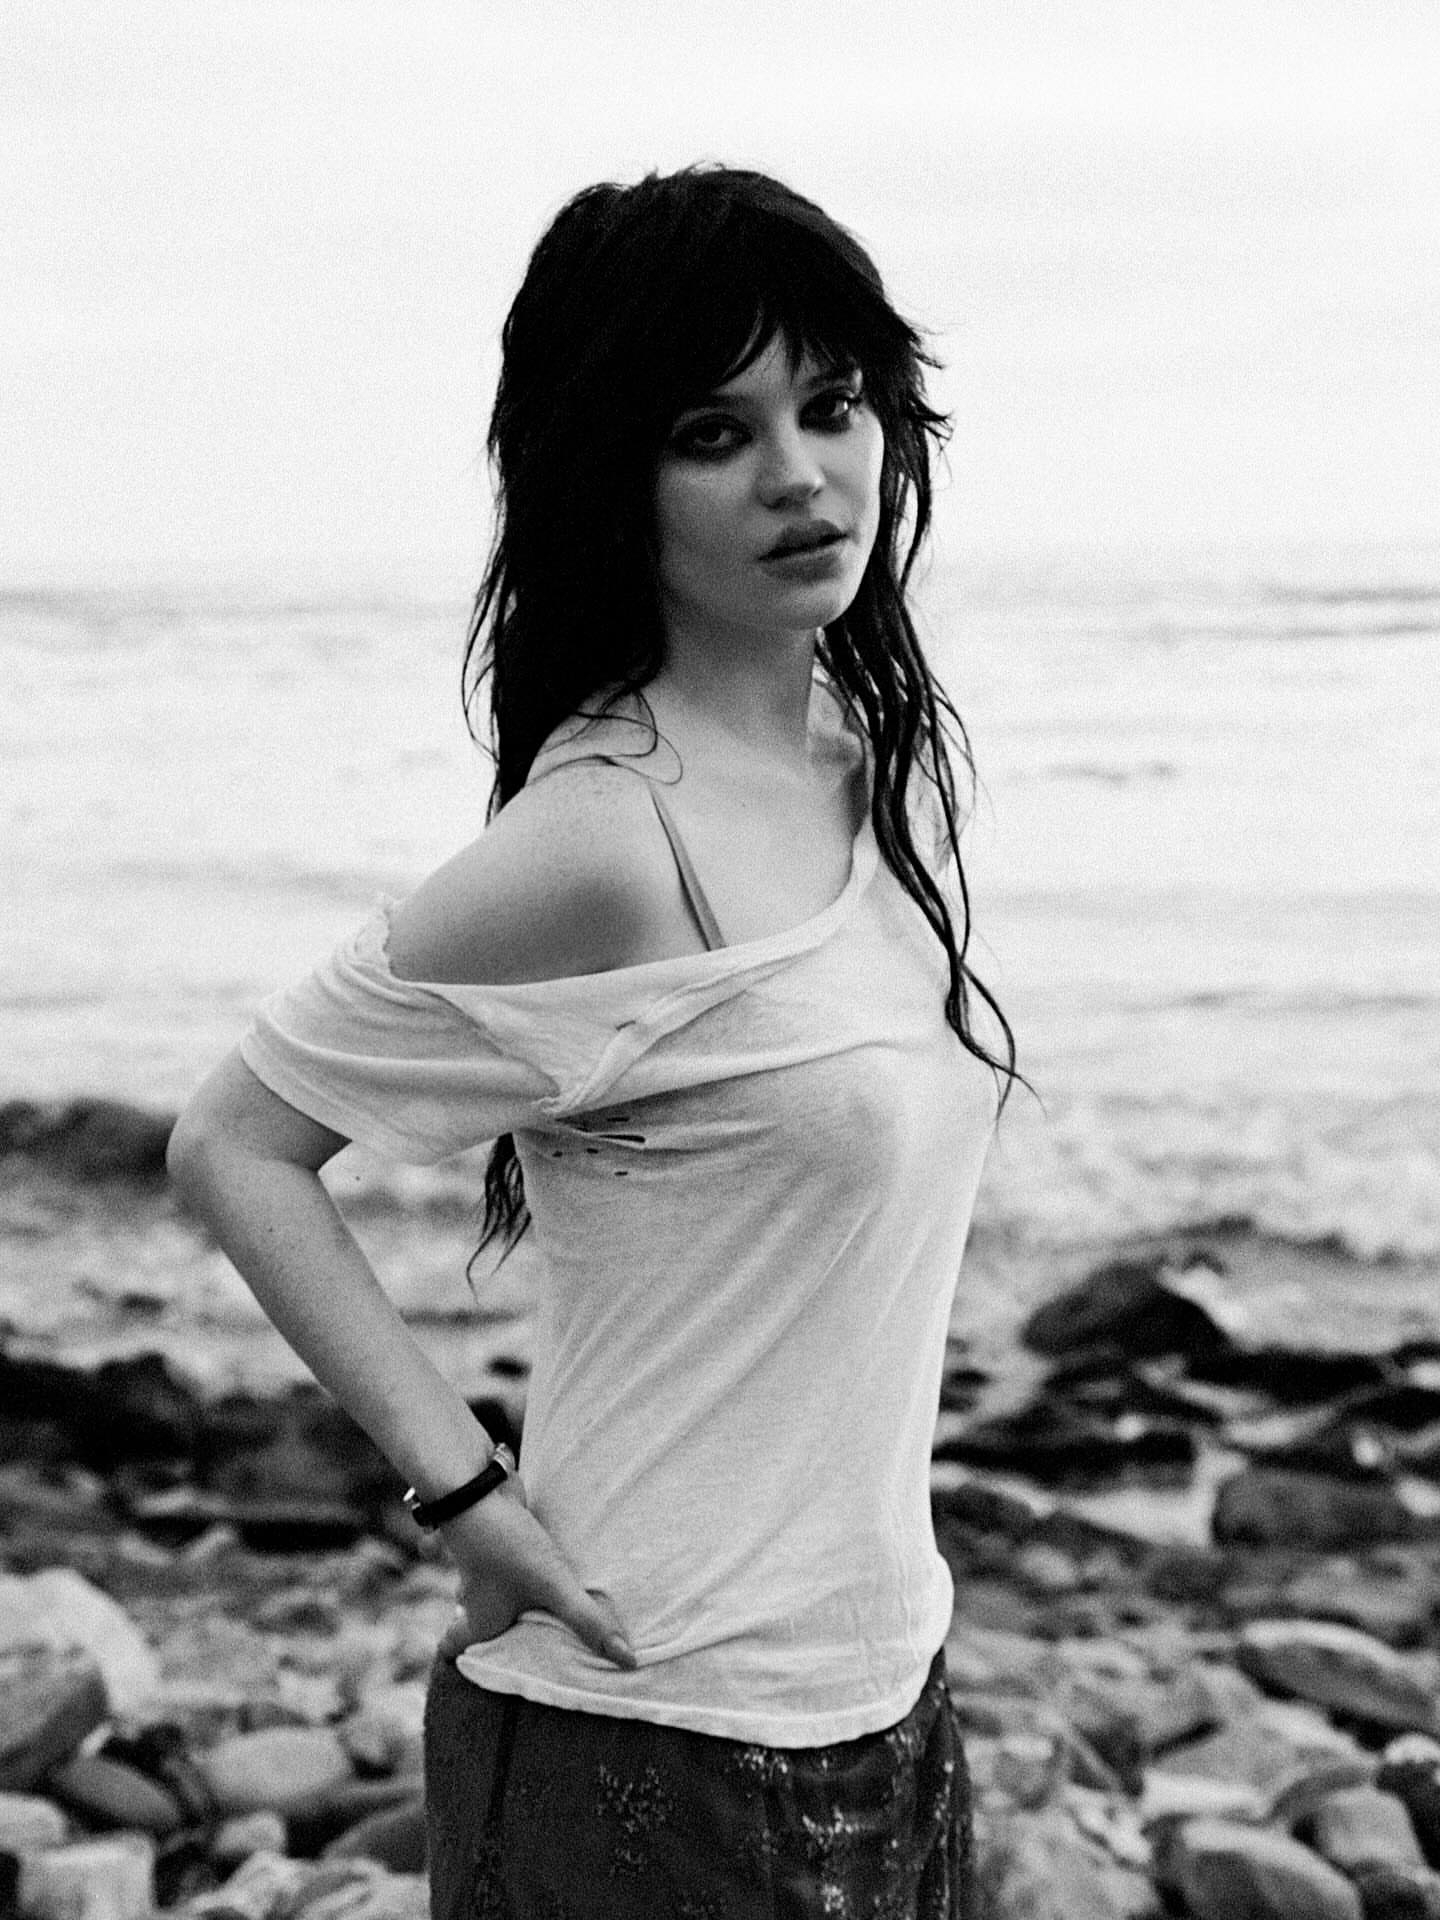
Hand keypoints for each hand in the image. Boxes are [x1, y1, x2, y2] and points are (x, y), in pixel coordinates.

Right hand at [435, 1476, 635, 1668]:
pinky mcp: (497, 1538)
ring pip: (492, 1589)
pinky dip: (525, 1563)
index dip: (467, 1660)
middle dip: (499, 1629)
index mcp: (479, 1621)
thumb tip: (626, 1661)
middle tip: (531, 1639)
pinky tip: (553, 1559)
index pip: (455, 1649)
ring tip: (551, 1602)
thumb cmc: (507, 1547)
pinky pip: (510, 1559)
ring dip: (514, 1595)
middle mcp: (473, 1596)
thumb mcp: (551, 1586)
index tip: (486, 1668)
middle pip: (474, 1621)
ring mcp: (481, 1565)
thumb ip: (586, 1620)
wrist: (479, 1486)